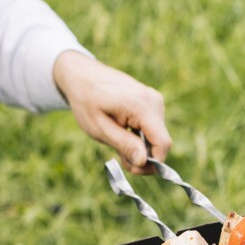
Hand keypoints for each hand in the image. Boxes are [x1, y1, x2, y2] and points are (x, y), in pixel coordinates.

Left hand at [53, 52, 171, 173]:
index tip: (133, 169)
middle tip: (122, 160)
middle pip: (161, 141)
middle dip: (144, 157)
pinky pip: (154, 127)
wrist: (81, 75)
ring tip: (118, 143)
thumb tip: (144, 161)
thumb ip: (124, 145)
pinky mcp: (152, 101)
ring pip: (158, 136)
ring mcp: (154, 99)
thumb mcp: (99, 128)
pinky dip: (141, 136)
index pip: (162, 142)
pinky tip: (124, 133)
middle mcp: (153, 100)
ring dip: (141, 147)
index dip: (153, 163)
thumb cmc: (86, 101)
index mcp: (140, 106)